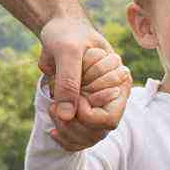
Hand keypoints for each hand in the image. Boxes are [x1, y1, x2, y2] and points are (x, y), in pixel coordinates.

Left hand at [37, 11, 124, 147]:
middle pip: (97, 132)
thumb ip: (69, 81)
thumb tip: (67, 115)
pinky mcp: (82, 109)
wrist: (58, 31)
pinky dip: (64, 137)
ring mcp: (96, 105)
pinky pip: (78, 137)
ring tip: (51, 111)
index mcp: (119, 84)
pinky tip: (51, 130)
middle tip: (53, 108)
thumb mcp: (66, 51)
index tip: (71, 102)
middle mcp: (111, 98)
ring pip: (87, 138)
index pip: (110, 119)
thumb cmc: (67, 35)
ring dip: (66, 132)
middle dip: (73, 126)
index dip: (89, 117)